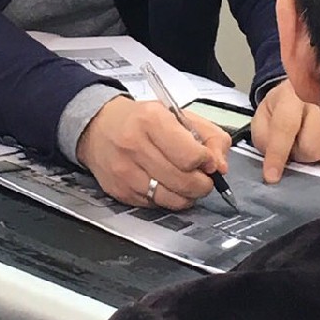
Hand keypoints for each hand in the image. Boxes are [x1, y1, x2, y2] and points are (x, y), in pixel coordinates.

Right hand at [76, 96, 230, 209]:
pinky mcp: (119, 190)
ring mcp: (125, 171)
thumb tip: (221, 166)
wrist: (98, 126)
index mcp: (152, 120)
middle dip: (203, 184)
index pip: (191, 155)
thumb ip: (209, 135)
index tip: (208, 161)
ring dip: (187, 195)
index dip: (207, 162)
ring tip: (187, 184)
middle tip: (204, 178)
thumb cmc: (141, 119)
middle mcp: (135, 145)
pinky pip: (155, 205)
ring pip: (171, 199)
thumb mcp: (177, 115)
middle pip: (184, 181)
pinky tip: (165, 185)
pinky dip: (167, 199)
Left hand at [251, 79, 319, 183]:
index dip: (277, 153)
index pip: (285, 127)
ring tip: (307, 139)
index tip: (271, 176)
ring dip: (312, 154)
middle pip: (310, 147)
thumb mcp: (262, 117)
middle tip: (293, 142)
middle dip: (298, 152)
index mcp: (291, 94)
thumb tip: (272, 158)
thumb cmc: (281, 109)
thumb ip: (263, 137)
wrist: (305, 92)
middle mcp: (319, 101)